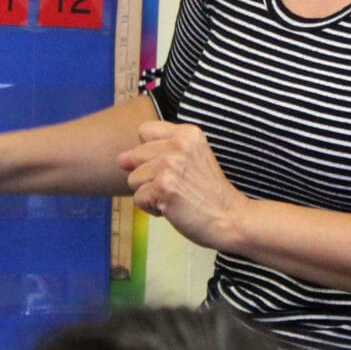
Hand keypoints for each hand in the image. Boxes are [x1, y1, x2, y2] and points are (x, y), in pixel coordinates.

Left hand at [118, 120, 249, 251]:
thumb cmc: (209, 193)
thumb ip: (158, 151)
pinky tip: (173, 208)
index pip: (144, 131)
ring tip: (175, 197)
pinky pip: (138, 198)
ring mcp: (171, 165)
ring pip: (133, 179)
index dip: (150, 153)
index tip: (171, 167)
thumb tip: (119, 159)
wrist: (231, 218)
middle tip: (176, 186)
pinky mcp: (164, 188)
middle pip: (134, 156)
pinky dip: (152, 208)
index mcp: (188, 133)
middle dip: (148, 176)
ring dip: (149, 193)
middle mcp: (179, 144)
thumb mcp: (192, 158)